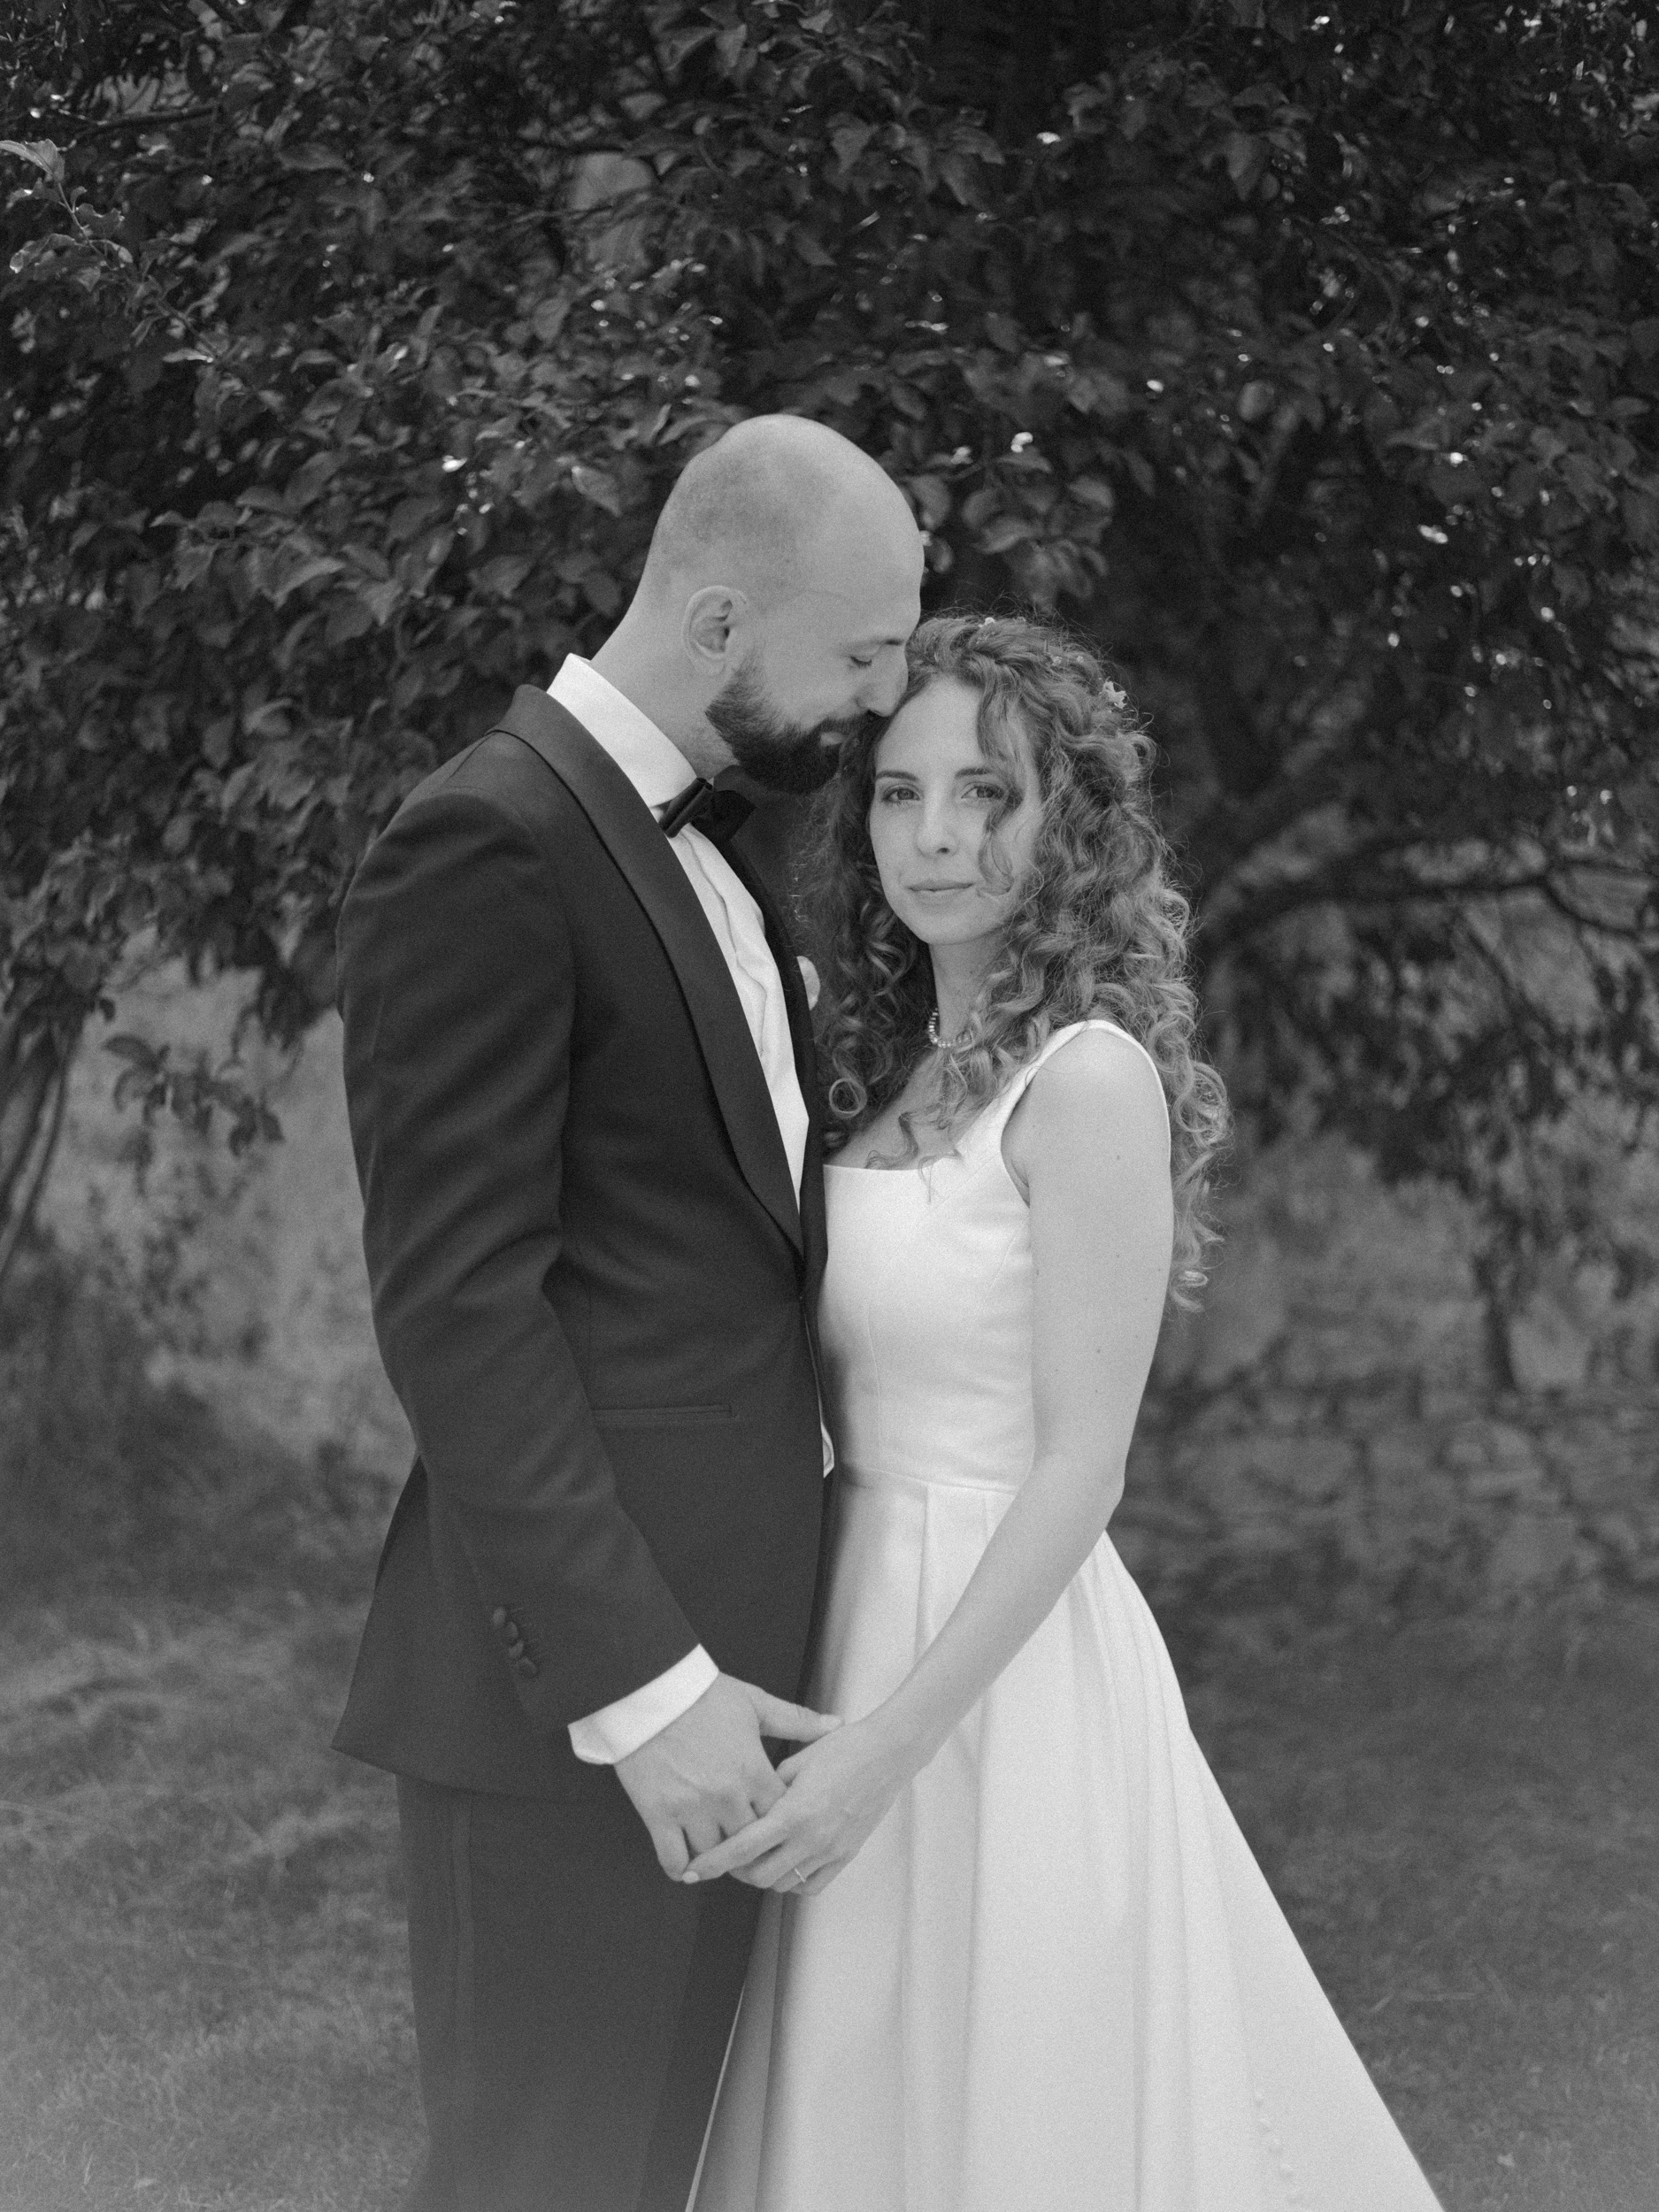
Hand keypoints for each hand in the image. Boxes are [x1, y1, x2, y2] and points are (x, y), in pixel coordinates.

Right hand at [614, 1673, 840, 1879]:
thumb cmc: (703, 1695)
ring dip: (717, 1860)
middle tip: (751, 1852)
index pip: (779, 1817)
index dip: (779, 1823)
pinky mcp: (658, 1815)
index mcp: (753, 1772)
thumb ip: (797, 1720)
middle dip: (752, 1848)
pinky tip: (687, 1864)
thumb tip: (836, 1724)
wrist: (650, 1689)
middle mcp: (727, 1797)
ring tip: (720, 1858)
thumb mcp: (755, 1704)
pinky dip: (681, 1867)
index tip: (776, 1824)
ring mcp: (691, 1809)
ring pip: (714, 1856)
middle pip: (750, 1844)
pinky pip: (673, 1859)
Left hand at [680, 1711, 912, 1895]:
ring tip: (757, 1856)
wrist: (888, 1752)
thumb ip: (768, 1788)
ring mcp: (831, 1851)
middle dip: (737, 1870)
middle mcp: (811, 1838)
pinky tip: (786, 1863)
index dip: (714, 1862)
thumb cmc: (843, 1748)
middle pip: (759, 1875)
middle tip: (728, 1856)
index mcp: (794, 1812)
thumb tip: (745, 1805)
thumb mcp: (797, 1760)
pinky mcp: (846, 1855)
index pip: (743, 1848)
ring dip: (764, 1875)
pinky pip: (812, 1885)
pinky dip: (793, 1880)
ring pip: (783, 1884)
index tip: (694, 1870)